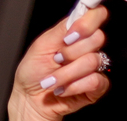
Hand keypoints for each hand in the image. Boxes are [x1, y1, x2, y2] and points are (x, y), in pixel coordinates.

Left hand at [9, 5, 110, 120]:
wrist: (29, 99)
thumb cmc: (33, 72)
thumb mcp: (41, 45)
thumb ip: (62, 29)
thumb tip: (79, 16)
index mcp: (76, 33)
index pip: (97, 15)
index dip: (87, 23)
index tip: (69, 36)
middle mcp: (87, 48)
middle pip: (97, 38)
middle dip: (70, 52)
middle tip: (56, 60)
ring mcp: (94, 67)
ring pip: (92, 61)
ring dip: (66, 74)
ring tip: (53, 80)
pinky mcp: (96, 87)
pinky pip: (95, 81)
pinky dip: (74, 87)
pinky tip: (63, 90)